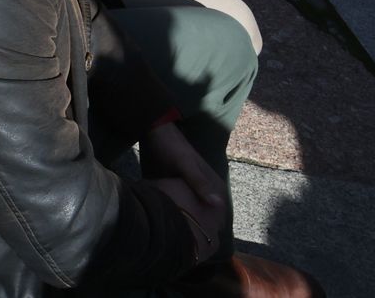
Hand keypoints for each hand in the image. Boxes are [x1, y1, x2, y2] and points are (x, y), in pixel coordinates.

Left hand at [141, 122, 227, 259]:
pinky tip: (168, 223)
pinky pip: (183, 206)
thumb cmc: (172, 147)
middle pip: (207, 215)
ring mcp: (194, 190)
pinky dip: (178, 214)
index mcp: (213, 184)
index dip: (211, 228)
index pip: (219, 213)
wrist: (155, 132)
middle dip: (198, 228)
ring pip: (194, 212)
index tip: (200, 243)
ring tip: (176, 237)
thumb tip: (218, 205)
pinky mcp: (181, 189)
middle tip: (185, 243)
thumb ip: (199, 182)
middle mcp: (207, 189)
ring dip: (188, 222)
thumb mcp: (185, 164)